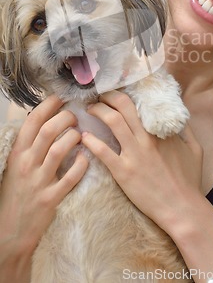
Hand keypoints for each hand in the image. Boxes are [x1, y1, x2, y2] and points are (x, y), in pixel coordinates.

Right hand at [0, 95, 88, 280]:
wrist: (11, 231)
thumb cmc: (17, 193)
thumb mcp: (16, 166)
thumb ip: (29, 146)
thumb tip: (46, 120)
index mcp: (18, 153)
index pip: (32, 122)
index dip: (47, 106)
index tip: (60, 99)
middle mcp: (27, 164)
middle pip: (48, 131)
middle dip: (65, 118)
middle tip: (75, 117)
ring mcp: (39, 182)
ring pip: (59, 150)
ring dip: (74, 138)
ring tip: (81, 135)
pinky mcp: (50, 198)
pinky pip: (70, 177)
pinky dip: (81, 164)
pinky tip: (85, 158)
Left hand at [82, 90, 202, 232]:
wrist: (182, 208)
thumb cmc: (189, 180)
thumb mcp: (195, 149)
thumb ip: (187, 129)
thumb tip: (181, 115)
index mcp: (162, 130)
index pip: (141, 103)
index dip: (126, 94)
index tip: (117, 92)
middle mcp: (146, 137)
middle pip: (123, 105)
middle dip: (108, 96)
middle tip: (100, 96)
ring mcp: (134, 154)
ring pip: (112, 121)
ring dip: (97, 111)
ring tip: (90, 109)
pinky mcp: (123, 172)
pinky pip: (103, 151)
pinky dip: (91, 141)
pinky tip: (84, 136)